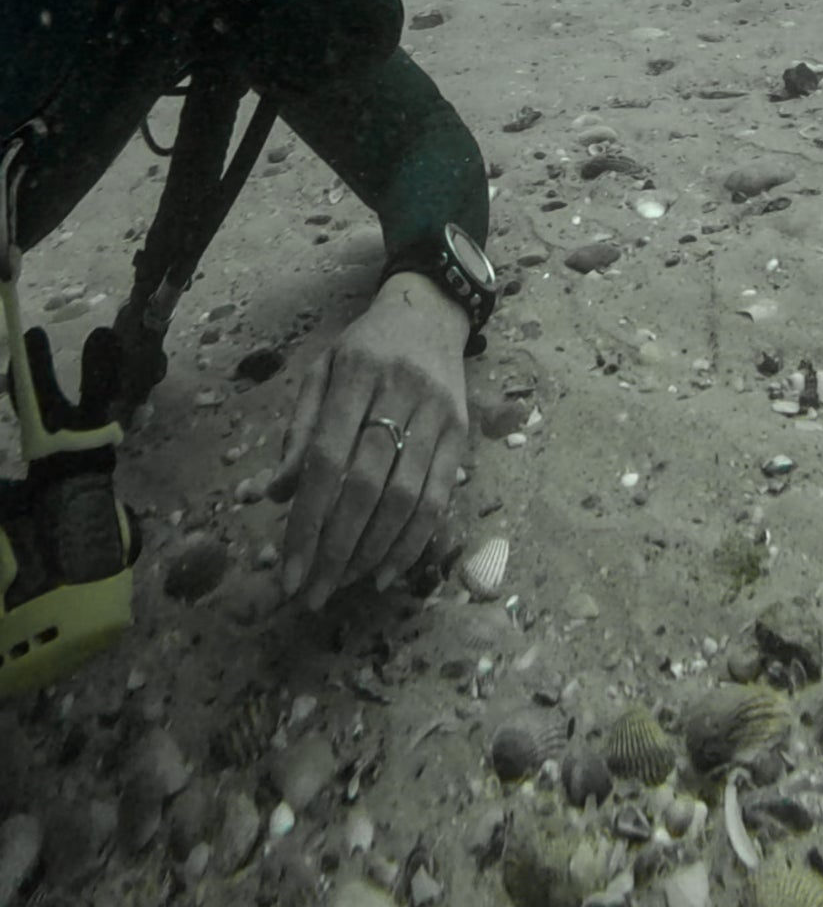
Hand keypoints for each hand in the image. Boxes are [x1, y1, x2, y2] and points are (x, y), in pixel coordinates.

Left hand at [270, 273, 468, 608]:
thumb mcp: (320, 373)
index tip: (288, 570)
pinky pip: (439, 497)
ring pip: (406, 497)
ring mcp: (438, 414)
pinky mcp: (462, 433)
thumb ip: (299, 431)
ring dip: (373, 550)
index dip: (306, 519)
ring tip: (343, 583)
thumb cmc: (364, 349)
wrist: (429, 313)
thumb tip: (275, 495)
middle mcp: (401, 392)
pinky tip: (387, 570)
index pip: (326, 458)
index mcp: (356, 374)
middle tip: (312, 594)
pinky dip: (413, 540)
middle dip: (336, 548)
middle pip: (366, 484)